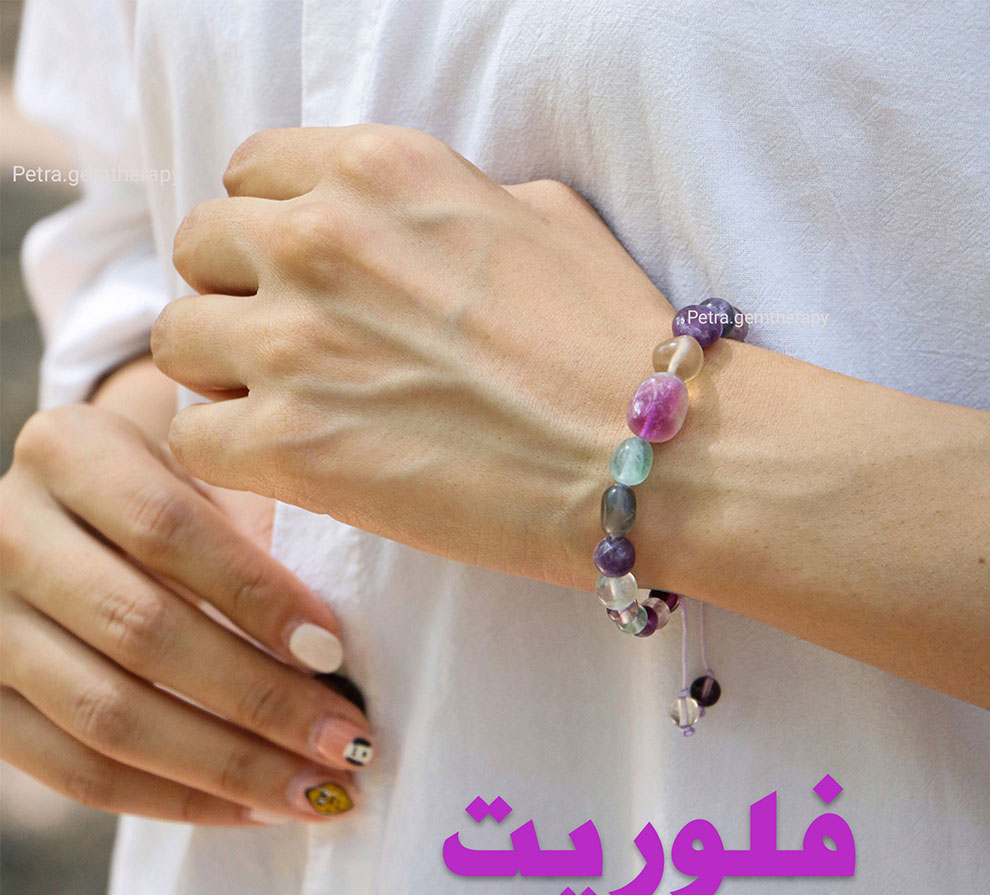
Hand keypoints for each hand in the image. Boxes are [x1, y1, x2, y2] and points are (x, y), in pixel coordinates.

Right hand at [0, 404, 373, 824]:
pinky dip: (175, 799)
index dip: (255, 595)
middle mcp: (6, 533)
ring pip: (109, 716)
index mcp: (69, 452)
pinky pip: (76, 773)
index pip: (167, 529)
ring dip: (229, 766)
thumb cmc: (171, 489)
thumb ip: (256, 522)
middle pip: (141, 632)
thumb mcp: (206, 472)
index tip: (334, 651)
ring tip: (319, 790)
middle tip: (348, 740)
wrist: (76, 514)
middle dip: (260, 699)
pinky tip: (254, 807)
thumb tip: (329, 646)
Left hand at [153, 124, 676, 585]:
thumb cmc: (611, 341)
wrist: (644, 454)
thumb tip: (409, 223)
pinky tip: (288, 464)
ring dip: (223, 374)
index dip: (267, 229)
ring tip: (286, 409)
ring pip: (179, 340)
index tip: (297, 276)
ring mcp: (295, 342)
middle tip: (289, 346)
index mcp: (377, 170)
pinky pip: (195, 436)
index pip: (250, 174)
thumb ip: (449, 200)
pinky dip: (229, 453)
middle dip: (236, 294)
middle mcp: (320, 238)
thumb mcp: (543, 218)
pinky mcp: (289, 443)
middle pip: (200, 249)